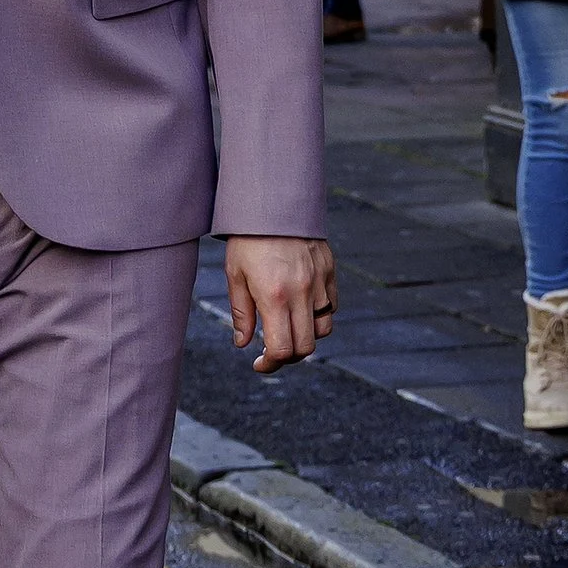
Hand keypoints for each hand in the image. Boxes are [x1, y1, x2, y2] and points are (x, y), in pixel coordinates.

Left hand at [227, 235, 334, 371]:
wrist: (274, 202)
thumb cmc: (247, 240)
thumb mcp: (235, 276)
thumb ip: (241, 313)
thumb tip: (243, 343)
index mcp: (274, 297)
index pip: (282, 349)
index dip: (270, 364)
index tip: (259, 364)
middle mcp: (302, 293)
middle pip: (306, 346)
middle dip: (288, 356)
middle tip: (272, 351)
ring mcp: (320, 282)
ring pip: (323, 329)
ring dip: (305, 336)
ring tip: (287, 328)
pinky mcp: (330, 271)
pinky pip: (331, 306)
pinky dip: (319, 315)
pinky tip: (301, 309)